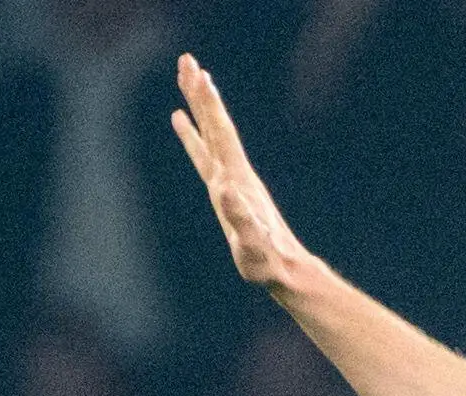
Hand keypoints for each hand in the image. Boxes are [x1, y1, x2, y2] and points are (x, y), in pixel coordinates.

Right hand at [171, 54, 314, 293]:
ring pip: (211, 132)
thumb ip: (241, 218)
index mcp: (236, 178)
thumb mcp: (252, 243)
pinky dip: (193, 132)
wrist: (284, 267)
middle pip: (216, 123)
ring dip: (199, 103)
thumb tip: (225, 189)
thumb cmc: (266, 261)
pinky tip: (181, 120)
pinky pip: (204, 151)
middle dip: (200, 92)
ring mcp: (230, 177)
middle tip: (187, 59)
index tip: (198, 75)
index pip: (220, 133)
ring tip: (187, 75)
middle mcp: (234, 171)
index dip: (209, 105)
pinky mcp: (225, 187)